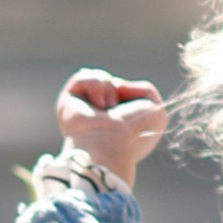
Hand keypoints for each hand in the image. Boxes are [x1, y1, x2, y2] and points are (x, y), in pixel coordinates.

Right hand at [56, 69, 168, 183]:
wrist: (111, 145)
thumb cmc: (134, 133)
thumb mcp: (156, 110)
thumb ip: (145, 89)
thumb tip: (117, 86)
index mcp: (120, 123)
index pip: (126, 93)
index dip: (133, 94)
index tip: (136, 117)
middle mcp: (100, 117)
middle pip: (111, 83)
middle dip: (118, 88)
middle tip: (118, 109)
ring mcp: (83, 110)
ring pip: (97, 78)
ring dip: (107, 86)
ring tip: (108, 106)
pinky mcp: (67, 103)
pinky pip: (82, 77)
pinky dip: (95, 84)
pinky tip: (99, 103)